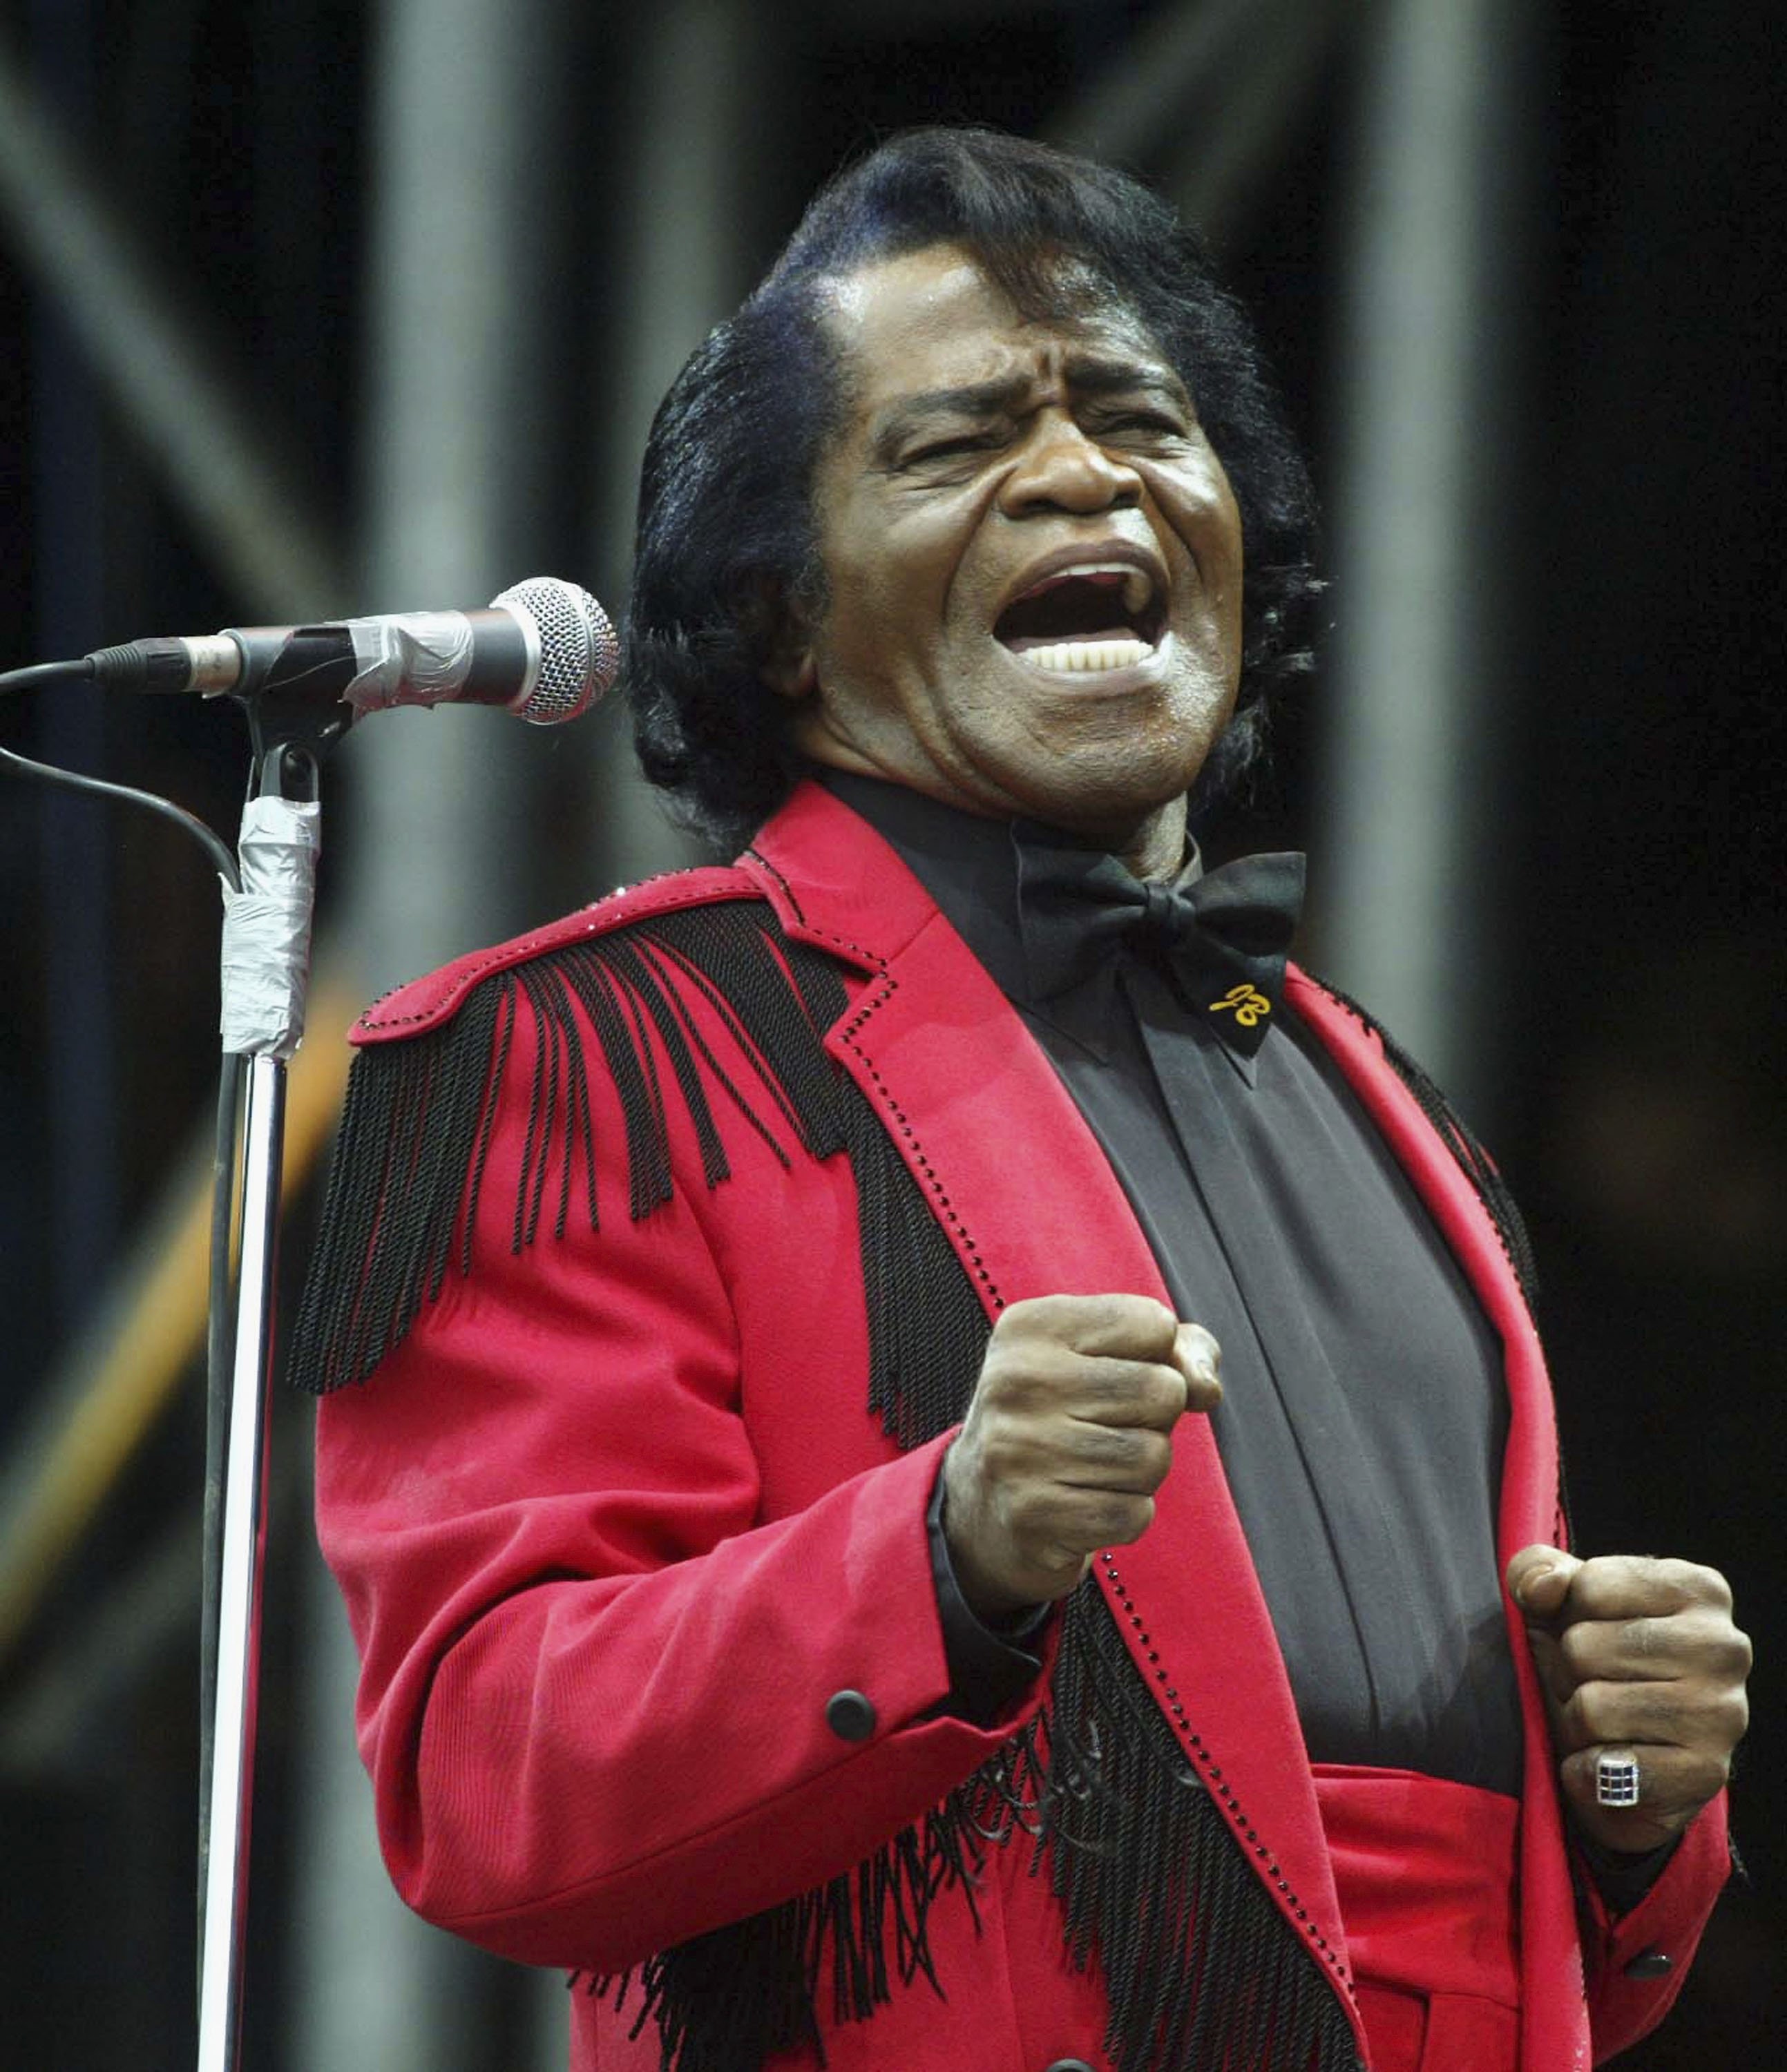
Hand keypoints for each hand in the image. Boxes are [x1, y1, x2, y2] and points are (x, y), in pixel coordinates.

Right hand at [941, 1293, 1220, 1622]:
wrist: (983, 1500)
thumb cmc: (1065, 1413)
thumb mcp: (1106, 1355)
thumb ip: (1177, 1349)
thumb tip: (1205, 1388)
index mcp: (1031, 1325)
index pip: (1154, 1323)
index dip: (1157, 1356)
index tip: (1114, 1374)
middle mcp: (1016, 1380)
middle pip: (1162, 1391)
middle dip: (1156, 1417)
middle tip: (1108, 1427)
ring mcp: (1018, 1449)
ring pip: (1154, 1457)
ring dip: (1142, 1471)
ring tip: (1096, 1466)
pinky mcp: (1032, 1514)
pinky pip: (1134, 1514)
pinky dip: (1127, 1514)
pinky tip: (1086, 1501)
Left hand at [1506, 1545, 1750, 1853]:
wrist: (1630, 1758)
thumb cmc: (1595, 1658)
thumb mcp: (1559, 1600)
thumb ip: (1535, 1571)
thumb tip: (1541, 1587)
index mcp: (1699, 1589)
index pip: (1589, 1586)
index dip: (1568, 1614)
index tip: (1594, 1630)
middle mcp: (1724, 1646)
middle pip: (1584, 1647)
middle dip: (1568, 1671)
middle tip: (1594, 1683)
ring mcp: (1723, 1712)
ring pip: (1592, 1707)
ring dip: (1575, 1721)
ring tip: (1603, 1721)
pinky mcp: (1707, 1773)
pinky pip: (1607, 1768)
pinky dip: (1587, 1770)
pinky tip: (1608, 1762)